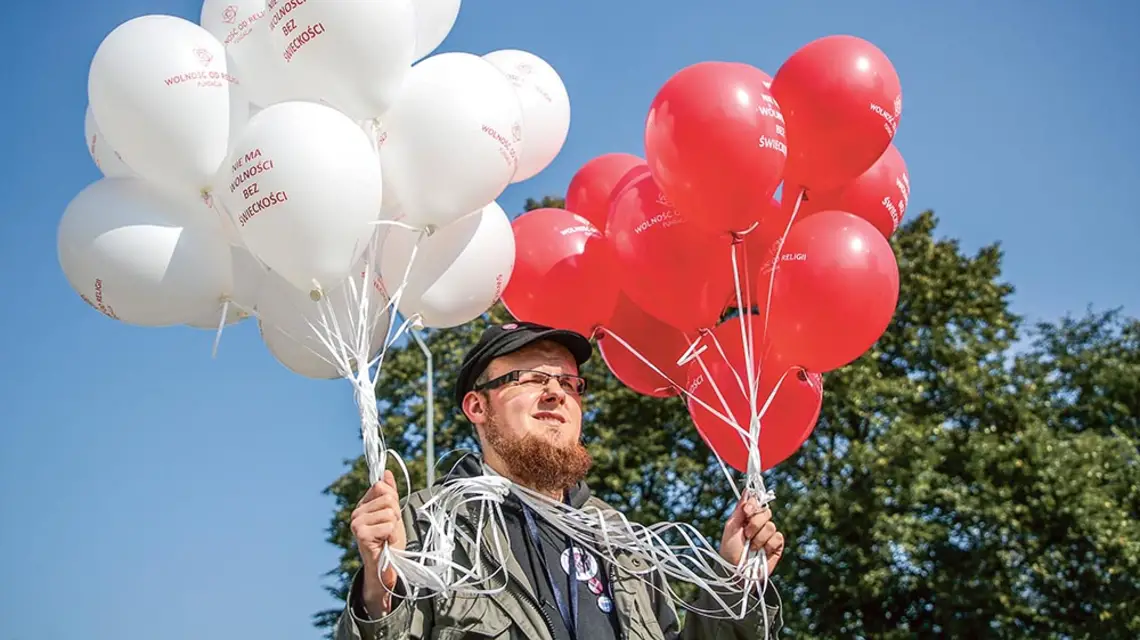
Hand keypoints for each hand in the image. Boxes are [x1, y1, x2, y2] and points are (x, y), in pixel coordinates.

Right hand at [351, 470, 406, 615]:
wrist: (386, 566)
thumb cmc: (389, 540)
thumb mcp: (393, 513)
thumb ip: (389, 493)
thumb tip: (386, 472)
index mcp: (363, 505)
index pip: (381, 487)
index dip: (392, 500)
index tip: (391, 515)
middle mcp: (356, 512)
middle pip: (388, 498)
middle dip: (396, 514)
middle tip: (390, 529)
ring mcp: (357, 523)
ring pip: (390, 512)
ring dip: (394, 527)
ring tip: (387, 537)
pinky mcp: (361, 534)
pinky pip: (388, 525)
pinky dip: (392, 535)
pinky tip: (386, 544)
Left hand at [719, 496, 784, 575]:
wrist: (735, 571)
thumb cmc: (729, 550)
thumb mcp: (731, 527)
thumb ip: (740, 509)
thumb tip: (747, 490)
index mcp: (748, 517)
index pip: (756, 502)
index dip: (754, 504)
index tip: (747, 511)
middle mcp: (759, 524)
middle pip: (766, 512)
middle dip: (755, 523)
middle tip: (746, 534)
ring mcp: (768, 535)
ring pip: (771, 526)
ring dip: (759, 537)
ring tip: (751, 546)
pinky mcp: (776, 546)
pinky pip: (778, 537)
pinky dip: (768, 545)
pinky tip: (761, 552)